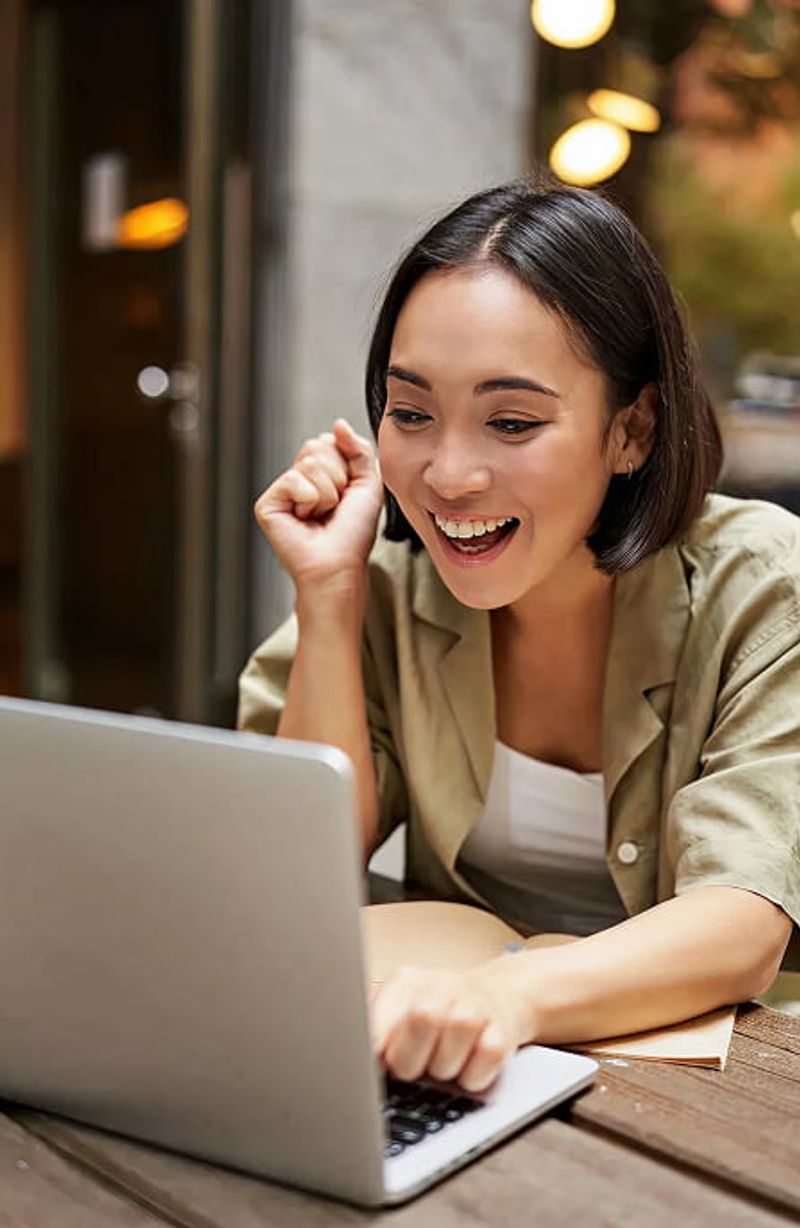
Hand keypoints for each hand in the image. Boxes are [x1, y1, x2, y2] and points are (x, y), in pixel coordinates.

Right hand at [254, 419, 382, 590]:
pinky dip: (309, 501)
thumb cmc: (353, 534)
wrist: (340, 565)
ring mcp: (282, 491)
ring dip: (327, 493)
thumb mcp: (368, 483)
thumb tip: (338, 424)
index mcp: (320, 473)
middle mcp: (299, 478)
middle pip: (318, 446)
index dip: (347, 467)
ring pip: (309, 463)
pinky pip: (294, 480)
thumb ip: (359, 449)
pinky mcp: (267, 503)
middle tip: (334, 507)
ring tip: (321, 515)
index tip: (347, 494)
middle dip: (337, 478)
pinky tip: (305, 520)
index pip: (330, 441)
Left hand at [370, 963, 529, 1093]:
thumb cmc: (440, 1012)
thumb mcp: (400, 1011)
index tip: (377, 1065)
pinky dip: (473, 1076)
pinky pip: (483, 1063)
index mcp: (406, 982)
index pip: (378, 1018)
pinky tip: (468, 1064)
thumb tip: (361, 1060)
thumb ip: (375, 1031)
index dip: (375, 1050)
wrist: (499, 996)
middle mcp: (442, 986)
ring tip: (443, 1061)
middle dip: (411, 1060)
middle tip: (414, 1064)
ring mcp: (475, 1005)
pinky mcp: (503, 1029)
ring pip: (451, 1049)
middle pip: (421, 1022)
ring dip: (444, 1070)